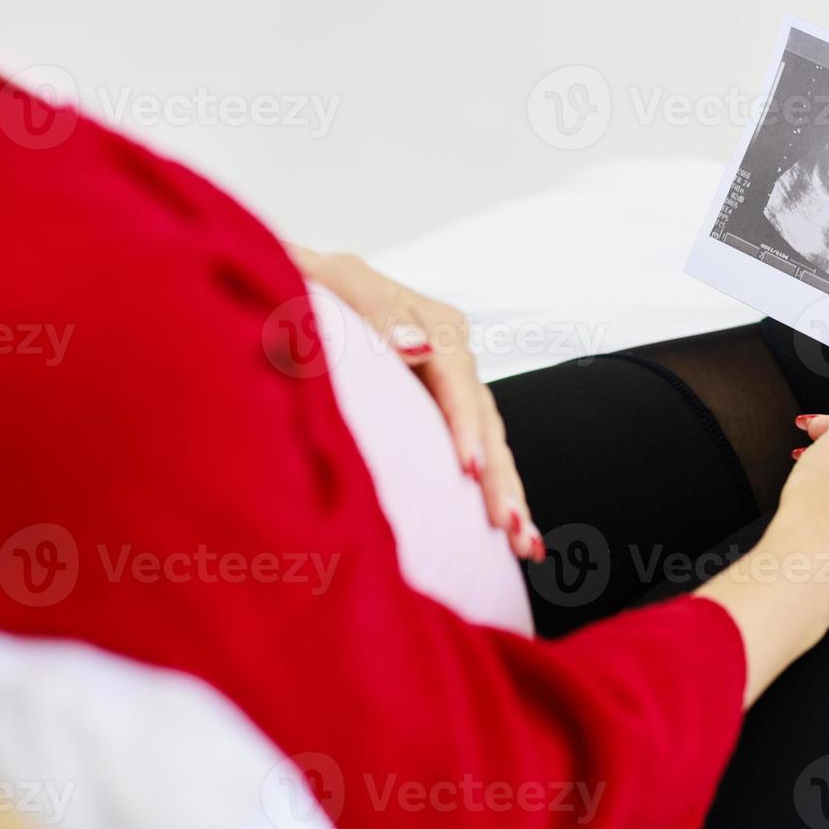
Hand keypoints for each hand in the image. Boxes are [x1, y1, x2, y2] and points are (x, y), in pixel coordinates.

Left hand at [286, 245, 543, 560]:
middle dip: (499, 476)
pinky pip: (477, 455)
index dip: (466, 425)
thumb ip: (378, 312)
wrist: (303, 290)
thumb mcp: (339, 284)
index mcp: (436, 323)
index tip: (470, 468)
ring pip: (490, 444)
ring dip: (507, 494)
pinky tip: (515, 537)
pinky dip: (495, 493)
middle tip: (510, 525)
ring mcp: (452, 390)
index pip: (458, 379)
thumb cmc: (314, 287)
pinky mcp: (444, 415)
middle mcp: (455, 358)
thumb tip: (418, 346)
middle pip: (485, 420)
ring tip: (525, 543)